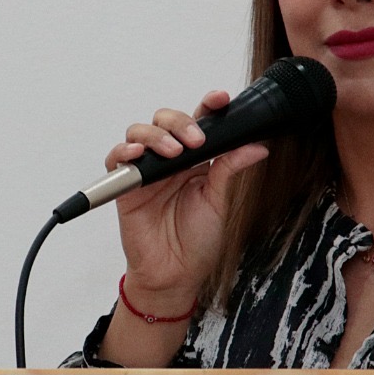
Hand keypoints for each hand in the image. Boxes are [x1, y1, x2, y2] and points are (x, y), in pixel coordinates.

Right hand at [106, 90, 269, 311]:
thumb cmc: (197, 241)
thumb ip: (230, 169)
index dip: (208, 106)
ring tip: (173, 152)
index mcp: (195, 160)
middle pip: (166, 120)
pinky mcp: (125, 186)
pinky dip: (124, 152)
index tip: (221, 99)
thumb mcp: (219, 202)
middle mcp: (169, 160)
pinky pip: (116, 159)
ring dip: (156, 136)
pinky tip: (138, 155)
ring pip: (140, 132)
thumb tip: (257, 145)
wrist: (175, 275)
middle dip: (180, 122)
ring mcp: (146, 171)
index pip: (199, 123)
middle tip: (197, 140)